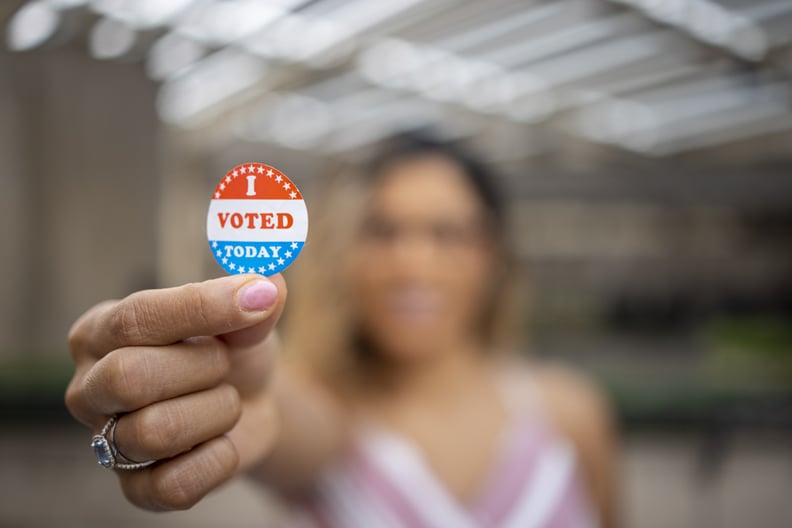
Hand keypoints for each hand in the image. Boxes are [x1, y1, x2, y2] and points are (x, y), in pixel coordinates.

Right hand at [65, 274, 286, 510]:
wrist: (251, 400)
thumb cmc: (231, 347)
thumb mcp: (244, 316)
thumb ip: (254, 300)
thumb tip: (270, 284)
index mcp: (100, 331)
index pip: (135, 318)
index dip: (201, 308)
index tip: (257, 299)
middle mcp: (89, 387)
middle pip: (128, 377)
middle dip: (201, 367)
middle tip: (223, 364)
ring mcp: (107, 443)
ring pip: (154, 432)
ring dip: (216, 412)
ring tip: (224, 400)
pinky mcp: (137, 490)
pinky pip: (174, 485)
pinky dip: (217, 460)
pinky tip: (221, 441)